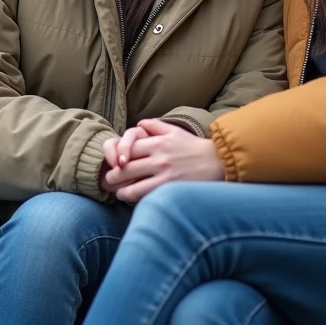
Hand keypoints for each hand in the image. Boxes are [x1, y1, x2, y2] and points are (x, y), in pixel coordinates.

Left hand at [102, 118, 225, 203]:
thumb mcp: (175, 131)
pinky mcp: (170, 189)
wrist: (217, 162)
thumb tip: (138, 124)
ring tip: (119, 193)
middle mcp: (159, 159)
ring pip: (130, 187)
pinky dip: (134, 199)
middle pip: (124, 169)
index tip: (113, 164)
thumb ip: (155, 125)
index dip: (115, 157)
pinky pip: (144, 197)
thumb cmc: (194, 147)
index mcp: (158, 143)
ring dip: (120, 191)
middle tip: (108, 181)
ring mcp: (164, 176)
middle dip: (112, 177)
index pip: (126, 149)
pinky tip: (133, 199)